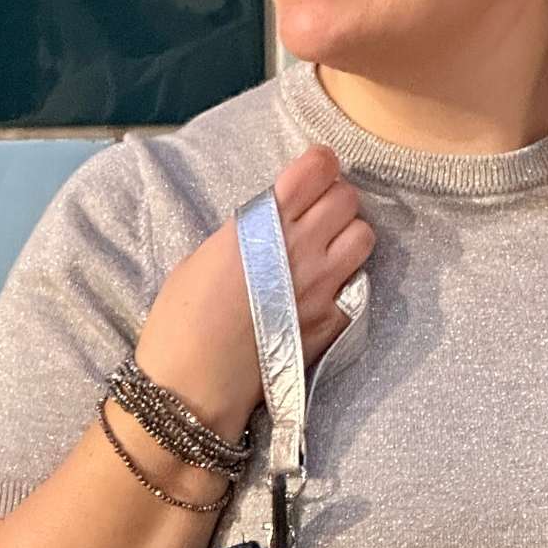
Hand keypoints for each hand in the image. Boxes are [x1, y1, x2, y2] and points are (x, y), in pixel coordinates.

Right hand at [135, 145, 375, 435]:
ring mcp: (323, 285)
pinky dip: (347, 280)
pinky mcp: (336, 319)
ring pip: (364, 236)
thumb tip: (275, 221)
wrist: (195, 382)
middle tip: (318, 215)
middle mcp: (301, 248)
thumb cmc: (183, 317)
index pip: (317, 169)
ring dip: (349, 236)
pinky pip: (359, 282)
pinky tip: (325, 290)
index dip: (320, 165)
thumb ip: (250, 230)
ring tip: (328, 250)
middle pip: (347, 198)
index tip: (315, 171)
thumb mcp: (206, 254)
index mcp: (263, 223)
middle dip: (335, 199)